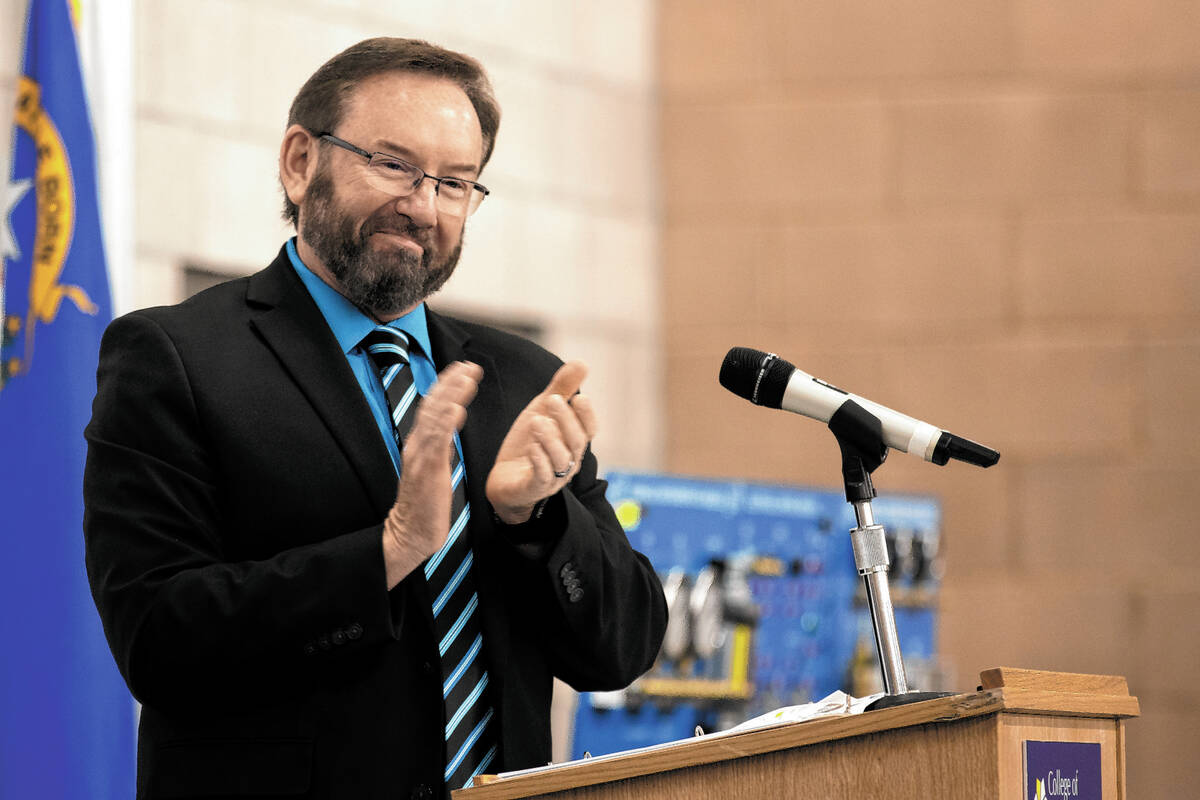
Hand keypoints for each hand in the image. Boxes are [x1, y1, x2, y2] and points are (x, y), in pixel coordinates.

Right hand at [382, 361, 481, 588]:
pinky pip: (436, 442)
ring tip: (468, 377)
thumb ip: (440, 445)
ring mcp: (420, 456)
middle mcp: (416, 445)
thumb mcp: (434, 467)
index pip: (432, 407)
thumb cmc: (426, 504)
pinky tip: (458, 408)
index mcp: (419, 444)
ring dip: (452, 394)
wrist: (411, 532)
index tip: (463, 369)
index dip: (447, 385)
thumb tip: (451, 426)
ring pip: (434, 417)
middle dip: (450, 381)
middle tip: (469, 365)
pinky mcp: (427, 470)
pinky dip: (446, 422)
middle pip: (432, 404)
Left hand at [486, 361, 598, 524]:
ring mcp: (553, 478)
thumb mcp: (542, 411)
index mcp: (572, 442)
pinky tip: (531, 447)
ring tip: (537, 421)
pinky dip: (539, 461)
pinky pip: (542, 477)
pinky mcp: (533, 489)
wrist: (504, 480)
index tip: (579, 396)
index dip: (586, 415)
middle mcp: (568, 461)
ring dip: (551, 439)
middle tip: (553, 400)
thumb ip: (561, 389)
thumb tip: (583, 363)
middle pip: (576, 442)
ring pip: (561, 460)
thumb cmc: (529, 444)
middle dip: (566, 420)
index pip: (589, 429)